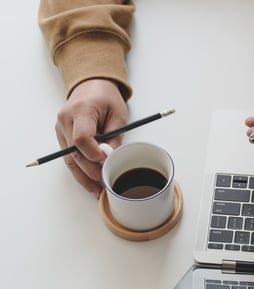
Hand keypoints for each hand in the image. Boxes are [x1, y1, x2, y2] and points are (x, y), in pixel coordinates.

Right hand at [55, 79, 127, 196]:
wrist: (91, 85)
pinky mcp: (61, 135)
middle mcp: (65, 119)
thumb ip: (115, 137)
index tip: (106, 161)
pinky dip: (79, 171)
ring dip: (83, 177)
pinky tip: (90, 183)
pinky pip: (68, 157)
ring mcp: (60, 128)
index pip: (81, 138)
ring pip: (69, 159)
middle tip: (106, 182)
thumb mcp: (118, 114)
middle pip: (74, 152)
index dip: (93, 153)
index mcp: (81, 110)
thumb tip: (110, 158)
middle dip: (91, 170)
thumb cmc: (106, 98)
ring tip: (98, 190)